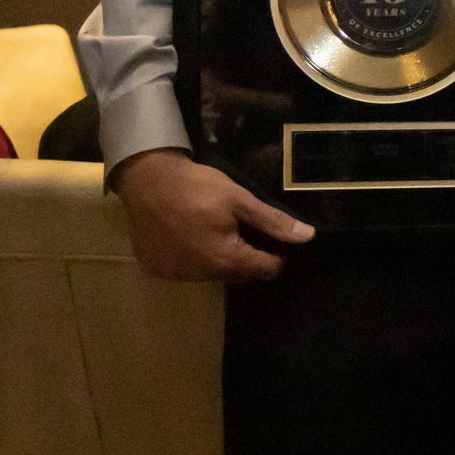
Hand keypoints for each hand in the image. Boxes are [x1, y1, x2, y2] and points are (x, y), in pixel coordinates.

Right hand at [109, 148, 311, 280]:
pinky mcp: (157, 269)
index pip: (267, 270)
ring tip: (216, 229)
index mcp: (225, 261)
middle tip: (242, 228)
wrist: (146, 179)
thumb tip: (308, 237)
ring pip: (212, 273)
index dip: (276, 252)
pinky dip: (193, 258)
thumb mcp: (239, 199)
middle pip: (240, 274)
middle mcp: (200, 276)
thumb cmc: (196, 186)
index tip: (270, 234)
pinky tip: (190, 235)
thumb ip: (272, 222)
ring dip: (219, 258)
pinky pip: (186, 270)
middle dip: (248, 255)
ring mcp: (175, 275)